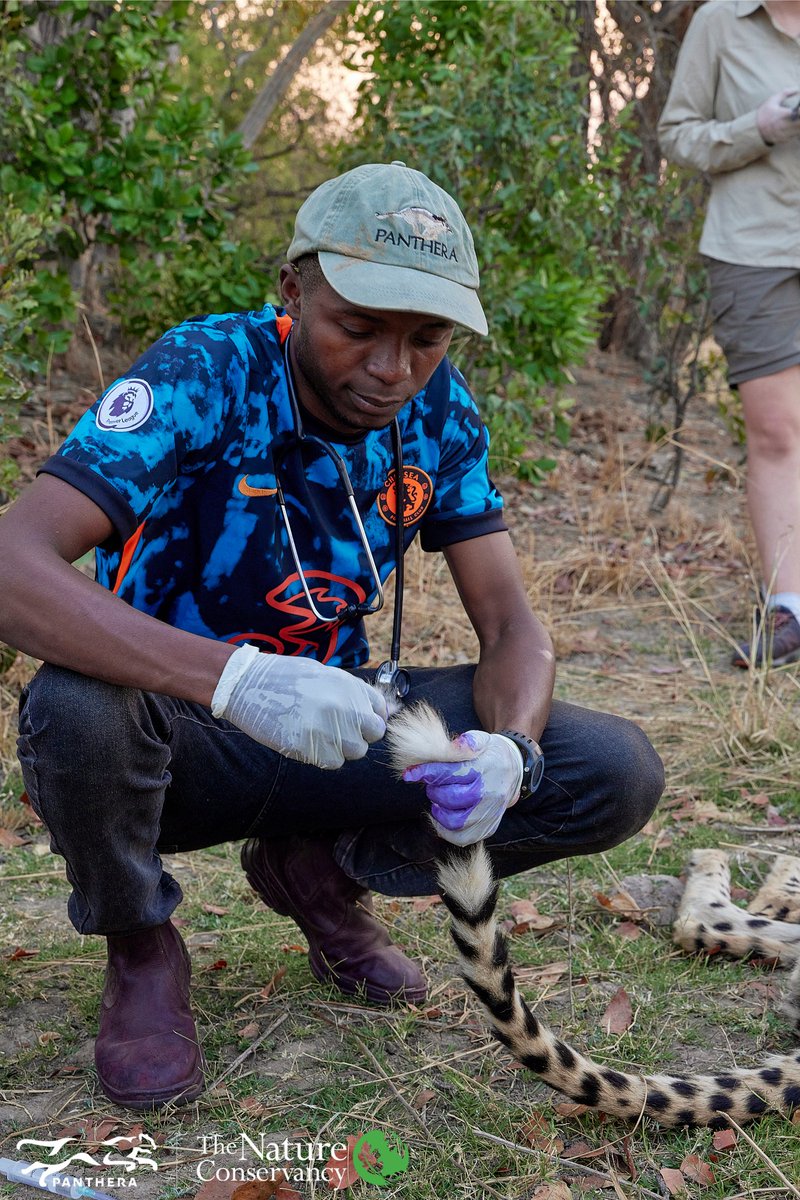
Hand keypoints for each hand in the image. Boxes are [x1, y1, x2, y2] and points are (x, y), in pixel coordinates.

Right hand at [211, 644, 387, 768]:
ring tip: (320, 735)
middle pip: (373, 733)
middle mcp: (346, 707)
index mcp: (350, 686)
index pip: (380, 710)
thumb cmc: (286, 678)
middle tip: (338, 730)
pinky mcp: (312, 748)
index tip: (358, 720)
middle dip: (360, 734)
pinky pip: (334, 762)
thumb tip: (383, 711)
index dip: (370, 717)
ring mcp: (330, 729)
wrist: (249, 684)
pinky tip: (308, 742)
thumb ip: (354, 694)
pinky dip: (325, 757)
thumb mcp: (326, 675)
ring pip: (356, 751)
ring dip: (343, 747)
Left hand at [403, 731, 522, 845]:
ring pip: (454, 821)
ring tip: (438, 801)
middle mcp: (488, 793)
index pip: (450, 773)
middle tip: (433, 785)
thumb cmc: (489, 755)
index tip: (408, 774)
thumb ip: (467, 741)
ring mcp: (489, 813)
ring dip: (439, 812)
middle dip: (434, 791)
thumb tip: (455, 744)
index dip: (426, 773)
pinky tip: (443, 817)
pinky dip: (447, 831)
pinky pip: (462, 837)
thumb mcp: (482, 740)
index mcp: (483, 769)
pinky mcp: (488, 827)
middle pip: (450, 798)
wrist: (515, 771)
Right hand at [757, 89, 799, 144]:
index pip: (799, 113)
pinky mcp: (784, 140)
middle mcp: (785, 125)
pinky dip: (796, 132)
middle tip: (797, 115)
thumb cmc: (763, 114)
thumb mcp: (772, 100)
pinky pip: (794, 136)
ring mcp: (785, 134)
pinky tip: (793, 128)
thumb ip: (785, 93)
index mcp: (784, 114)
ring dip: (799, 126)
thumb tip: (797, 89)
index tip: (799, 108)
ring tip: (795, 120)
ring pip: (799, 131)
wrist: (753, 130)